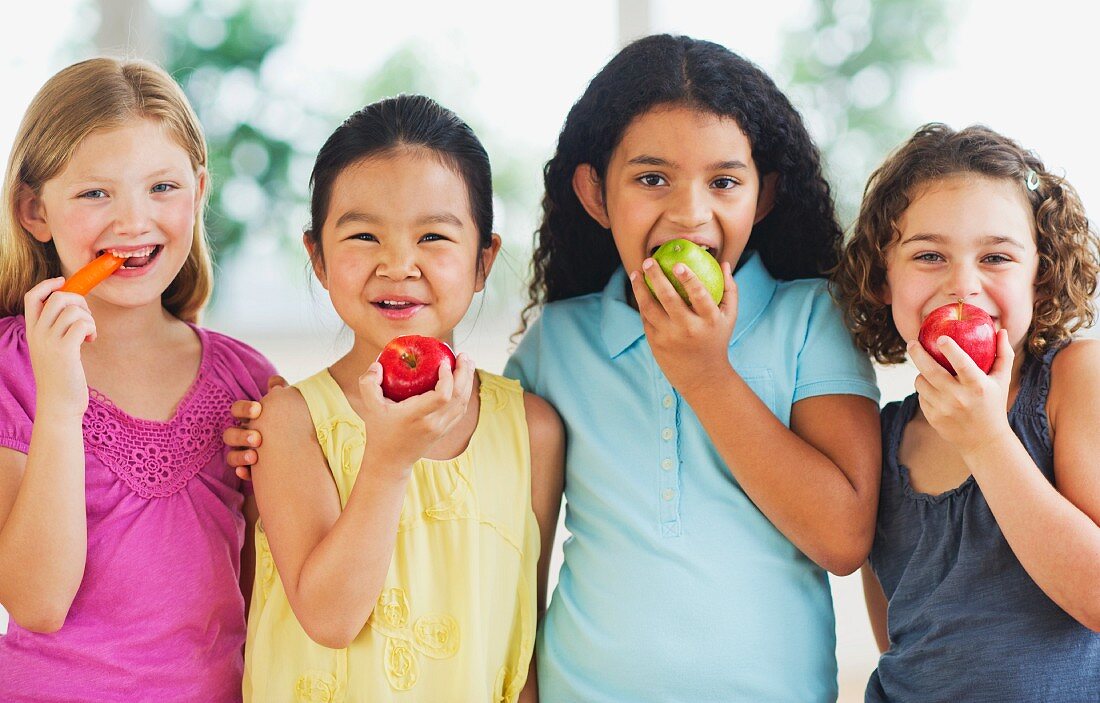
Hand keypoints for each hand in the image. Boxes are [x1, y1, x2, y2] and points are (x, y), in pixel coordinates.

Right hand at [24, 277, 95, 418]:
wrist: (58, 404)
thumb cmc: (61, 377)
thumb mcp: (51, 349)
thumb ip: (55, 329)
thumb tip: (73, 307)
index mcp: (32, 331)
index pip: (33, 297)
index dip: (49, 284)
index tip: (64, 282)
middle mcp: (37, 334)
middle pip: (58, 297)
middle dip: (79, 301)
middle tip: (86, 318)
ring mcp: (50, 342)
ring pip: (73, 309)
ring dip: (89, 318)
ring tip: (89, 334)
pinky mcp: (65, 350)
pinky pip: (82, 324)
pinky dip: (92, 328)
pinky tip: (90, 341)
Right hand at [224, 374, 286, 479]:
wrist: (304, 448)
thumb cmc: (290, 422)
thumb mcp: (287, 406)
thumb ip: (281, 391)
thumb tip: (274, 380)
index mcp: (249, 419)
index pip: (237, 410)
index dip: (243, 409)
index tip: (259, 409)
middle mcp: (242, 436)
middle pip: (230, 435)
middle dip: (241, 435)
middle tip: (257, 438)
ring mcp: (244, 453)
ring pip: (231, 455)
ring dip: (240, 455)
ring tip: (255, 456)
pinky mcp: (251, 470)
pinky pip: (240, 472)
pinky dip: (242, 472)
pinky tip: (247, 472)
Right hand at [356, 353, 475, 473]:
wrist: (390, 461)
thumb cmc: (379, 431)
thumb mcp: (370, 407)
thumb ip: (368, 383)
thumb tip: (377, 364)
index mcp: (416, 416)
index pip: (442, 396)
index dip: (447, 378)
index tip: (444, 362)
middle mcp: (433, 423)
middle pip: (458, 396)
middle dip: (464, 373)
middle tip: (463, 355)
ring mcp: (441, 429)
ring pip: (463, 403)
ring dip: (468, 381)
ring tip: (467, 363)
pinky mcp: (445, 431)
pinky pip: (461, 410)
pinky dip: (465, 393)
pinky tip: (463, 380)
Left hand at [629, 258, 736, 393]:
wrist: (702, 376)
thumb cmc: (717, 339)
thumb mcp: (729, 317)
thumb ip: (729, 289)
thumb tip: (723, 263)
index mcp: (709, 321)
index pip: (699, 295)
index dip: (688, 278)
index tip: (678, 264)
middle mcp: (688, 329)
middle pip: (668, 298)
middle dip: (656, 276)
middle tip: (648, 261)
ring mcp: (670, 337)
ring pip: (649, 308)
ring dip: (640, 288)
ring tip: (635, 273)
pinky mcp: (655, 343)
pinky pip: (646, 318)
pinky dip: (642, 303)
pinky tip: (640, 290)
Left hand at [909, 329, 1014, 455]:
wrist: (984, 440)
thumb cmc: (993, 404)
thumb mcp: (1002, 380)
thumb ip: (1002, 354)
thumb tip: (1001, 329)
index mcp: (978, 386)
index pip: (962, 363)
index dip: (950, 349)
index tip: (940, 337)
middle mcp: (959, 398)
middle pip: (930, 370)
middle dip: (918, 354)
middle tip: (912, 343)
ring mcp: (944, 409)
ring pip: (920, 382)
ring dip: (922, 374)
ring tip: (929, 371)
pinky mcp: (932, 417)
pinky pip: (920, 396)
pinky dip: (925, 390)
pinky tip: (933, 390)